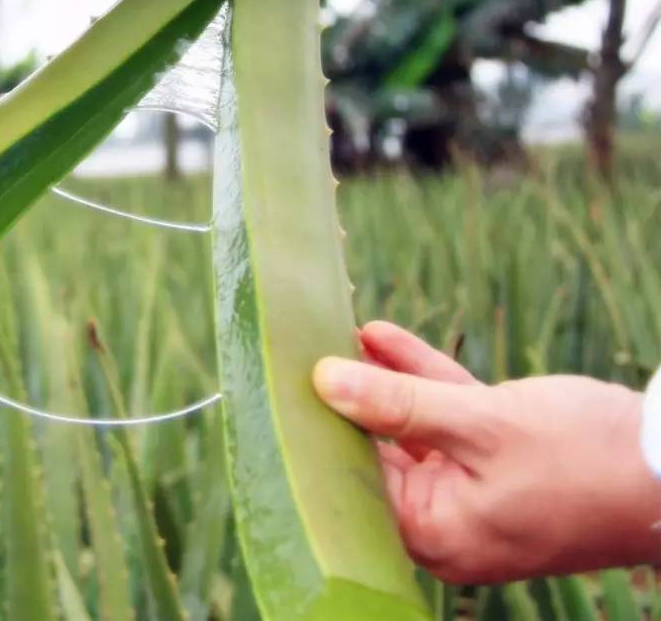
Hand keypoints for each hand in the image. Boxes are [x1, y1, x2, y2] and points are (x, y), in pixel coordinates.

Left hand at [313, 321, 660, 582]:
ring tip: (333, 334)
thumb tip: (325, 381)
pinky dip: (418, 379)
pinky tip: (381, 335)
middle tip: (299, 354)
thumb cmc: (585, 459)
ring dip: (379, 380)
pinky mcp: (496, 458)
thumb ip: (399, 403)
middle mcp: (445, 520)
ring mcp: (471, 490)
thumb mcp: (481, 424)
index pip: (353, 483)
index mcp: (435, 533)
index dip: (319, 432)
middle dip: (344, 401)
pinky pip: (443, 418)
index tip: (282, 387)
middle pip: (377, 455)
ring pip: (409, 428)